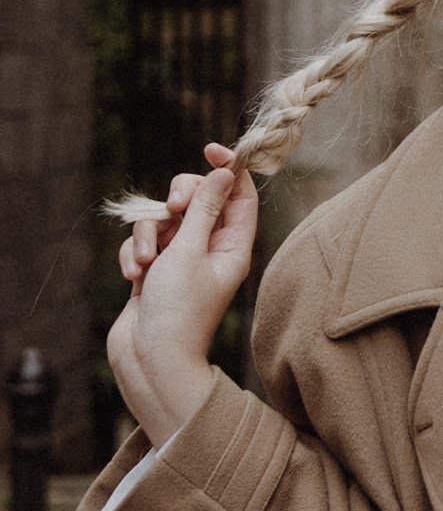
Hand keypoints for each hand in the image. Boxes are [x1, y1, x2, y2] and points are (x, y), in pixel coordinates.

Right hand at [106, 143, 257, 446]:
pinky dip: (134, 253)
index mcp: (233, 246)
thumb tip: (222, 173)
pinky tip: (134, 276)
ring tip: (146, 264)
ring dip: (148, 234)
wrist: (149, 361)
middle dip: (178, 199)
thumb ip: (203, 210)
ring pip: (163, 219)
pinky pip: (142, 242)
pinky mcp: (154, 270)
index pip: (240, 195)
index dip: (229, 168)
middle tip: (173, 213)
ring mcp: (180, 260)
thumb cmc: (177, 312)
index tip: (209, 149)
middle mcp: (210, 250)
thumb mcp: (189, 252)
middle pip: (198, 198)